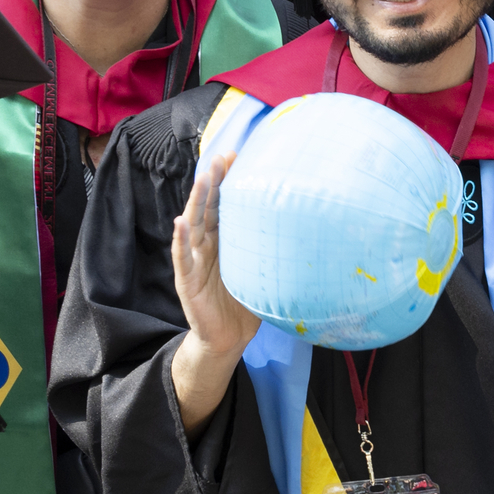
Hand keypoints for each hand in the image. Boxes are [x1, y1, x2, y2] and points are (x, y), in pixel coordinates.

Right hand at [167, 152, 260, 432]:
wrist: (228, 339)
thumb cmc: (245, 303)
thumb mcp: (263, 271)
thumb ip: (275, 250)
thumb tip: (313, 229)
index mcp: (224, 240)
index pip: (225, 204)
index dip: (229, 181)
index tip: (240, 154)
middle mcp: (207, 245)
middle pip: (208, 207)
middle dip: (213, 181)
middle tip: (222, 155)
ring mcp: (194, 261)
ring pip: (194, 224)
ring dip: (196, 200)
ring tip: (202, 177)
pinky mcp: (187, 280)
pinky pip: (181, 257)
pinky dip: (179, 239)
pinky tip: (179, 222)